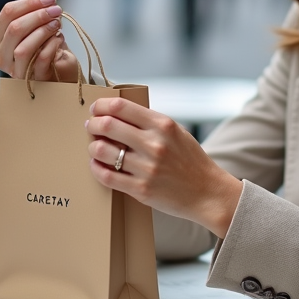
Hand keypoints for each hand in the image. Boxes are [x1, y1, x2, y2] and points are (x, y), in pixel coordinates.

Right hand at [0, 0, 79, 81]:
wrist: (60, 74)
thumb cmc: (46, 49)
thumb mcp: (35, 29)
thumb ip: (34, 15)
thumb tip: (47, 0)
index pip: (7, 13)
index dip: (30, 2)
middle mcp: (0, 56)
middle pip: (14, 29)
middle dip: (38, 15)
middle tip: (56, 10)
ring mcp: (15, 71)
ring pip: (23, 49)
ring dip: (43, 31)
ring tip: (57, 24)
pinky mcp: (31, 80)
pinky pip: (40, 60)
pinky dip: (52, 45)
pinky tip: (60, 38)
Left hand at [86, 97, 242, 237]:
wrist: (207, 192)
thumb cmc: (190, 161)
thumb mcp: (177, 132)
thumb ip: (151, 122)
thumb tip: (118, 113)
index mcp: (163, 125)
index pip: (121, 107)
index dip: (101, 105)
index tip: (96, 109)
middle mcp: (154, 144)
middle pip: (107, 125)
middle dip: (93, 123)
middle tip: (91, 125)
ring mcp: (146, 168)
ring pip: (101, 151)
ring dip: (93, 147)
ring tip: (95, 147)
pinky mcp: (140, 190)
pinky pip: (106, 176)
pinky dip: (96, 168)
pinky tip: (97, 165)